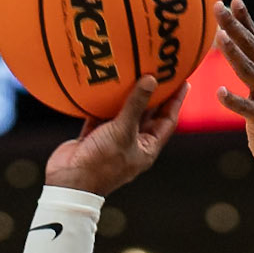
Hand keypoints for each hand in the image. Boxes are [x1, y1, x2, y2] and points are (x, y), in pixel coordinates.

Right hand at [44, 75, 187, 196]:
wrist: (70, 181)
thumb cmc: (102, 163)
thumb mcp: (123, 131)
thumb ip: (136, 105)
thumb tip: (151, 79)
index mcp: (146, 149)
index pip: (167, 121)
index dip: (176, 101)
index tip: (182, 81)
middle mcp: (132, 144)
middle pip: (148, 115)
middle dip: (154, 94)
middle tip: (159, 70)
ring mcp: (113, 141)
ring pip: (124, 113)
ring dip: (128, 95)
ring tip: (133, 71)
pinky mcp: (95, 137)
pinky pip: (102, 114)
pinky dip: (103, 101)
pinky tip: (104, 84)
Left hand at [214, 0, 253, 187]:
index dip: (246, 20)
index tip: (233, 0)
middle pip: (252, 50)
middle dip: (235, 28)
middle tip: (218, 8)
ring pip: (250, 74)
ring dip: (234, 55)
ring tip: (219, 38)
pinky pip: (247, 110)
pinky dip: (233, 101)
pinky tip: (220, 92)